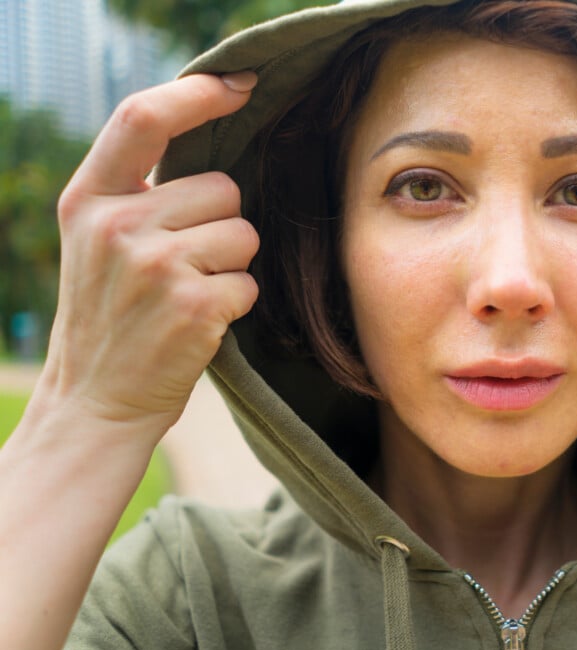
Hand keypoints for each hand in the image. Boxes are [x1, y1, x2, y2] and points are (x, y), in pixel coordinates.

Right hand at [42, 73, 259, 441]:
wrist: (96, 401)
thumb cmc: (111, 316)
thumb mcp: (98, 242)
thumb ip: (138, 193)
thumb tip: (208, 140)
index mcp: (89, 199)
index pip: (142, 119)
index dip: (195, 94)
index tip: (237, 84)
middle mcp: (116, 225)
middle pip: (223, 188)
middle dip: (221, 223)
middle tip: (182, 267)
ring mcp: (154, 266)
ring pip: (244, 233)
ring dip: (231, 265)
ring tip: (188, 295)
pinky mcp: (193, 306)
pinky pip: (250, 282)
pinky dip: (236, 304)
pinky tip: (199, 323)